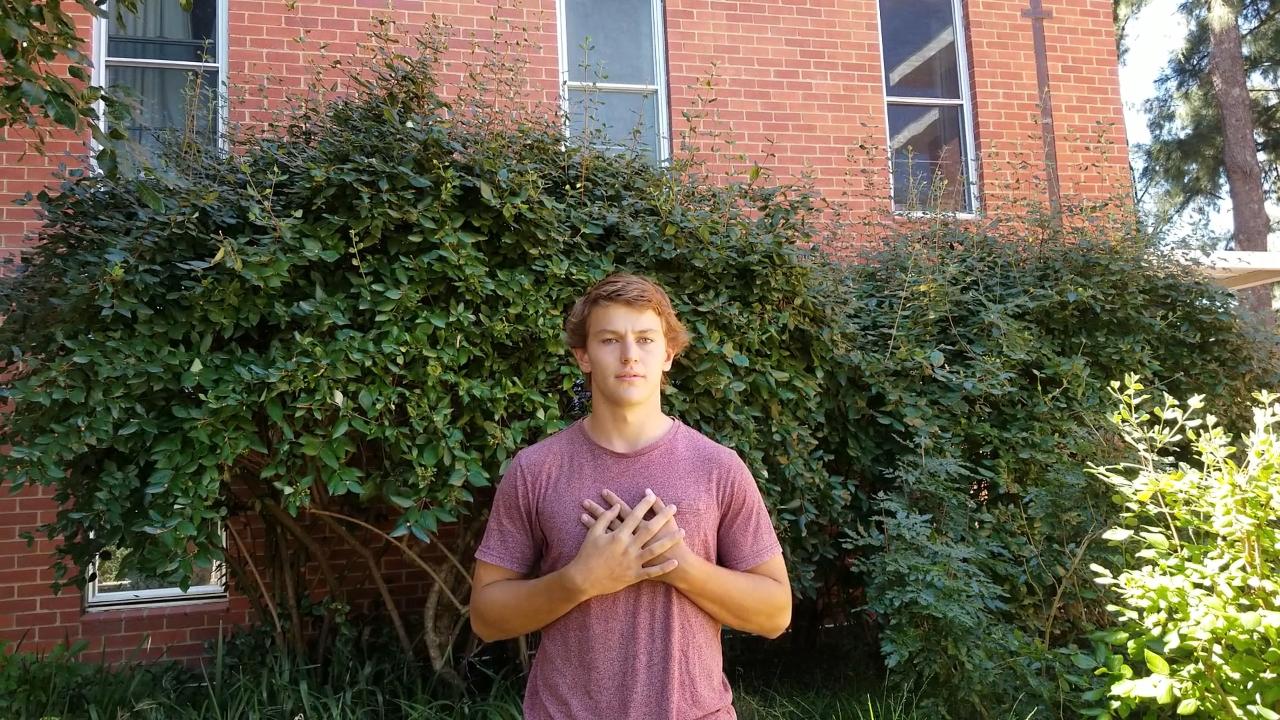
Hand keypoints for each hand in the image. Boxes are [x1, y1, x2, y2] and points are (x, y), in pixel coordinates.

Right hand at [565, 491, 683, 598]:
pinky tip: (675, 561)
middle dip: (662, 517)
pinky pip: (652, 571)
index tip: (652, 495)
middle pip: (649, 529)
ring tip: (682, 531)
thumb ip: (605, 518)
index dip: (644, 505)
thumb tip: (617, 506)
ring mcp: (632, 562)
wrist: (583, 579)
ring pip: (655, 549)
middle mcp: (628, 547)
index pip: (634, 516)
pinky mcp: (634, 576)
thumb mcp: (593, 533)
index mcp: (618, 536)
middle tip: (673, 507)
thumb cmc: (587, 555)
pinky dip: (664, 567)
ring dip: (670, 540)